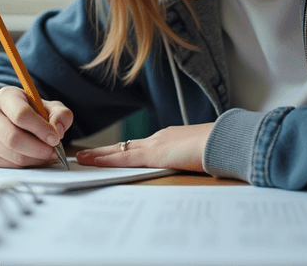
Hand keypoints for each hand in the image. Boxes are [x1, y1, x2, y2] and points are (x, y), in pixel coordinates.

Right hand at [0, 86, 72, 167]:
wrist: (12, 120)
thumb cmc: (34, 112)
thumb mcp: (50, 107)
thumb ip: (60, 114)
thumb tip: (58, 130)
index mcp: (5, 97)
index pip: (21, 115)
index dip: (40, 129)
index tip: (56, 138)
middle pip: (13, 138)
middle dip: (39, 148)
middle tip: (55, 151)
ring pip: (13, 155)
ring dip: (36, 159)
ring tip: (49, 154)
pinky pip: (11, 166)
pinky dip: (29, 165)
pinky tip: (37, 158)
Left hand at [75, 123, 213, 171]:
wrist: (224, 141)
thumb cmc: (220, 148)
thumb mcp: (204, 154)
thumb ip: (194, 159)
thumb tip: (196, 167)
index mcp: (171, 139)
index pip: (143, 146)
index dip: (126, 150)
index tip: (114, 153)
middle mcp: (159, 138)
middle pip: (126, 146)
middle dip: (106, 152)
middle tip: (86, 154)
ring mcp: (155, 144)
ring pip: (119, 151)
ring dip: (100, 155)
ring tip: (82, 158)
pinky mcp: (152, 154)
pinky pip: (122, 158)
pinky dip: (104, 160)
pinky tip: (91, 162)